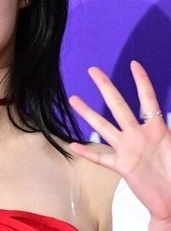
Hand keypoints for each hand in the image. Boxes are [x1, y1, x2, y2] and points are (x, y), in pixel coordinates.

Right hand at [69, 61, 170, 221]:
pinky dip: (87, 152)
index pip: (148, 98)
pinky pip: (101, 158)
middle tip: (93, 70)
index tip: (134, 64)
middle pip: (119, 105)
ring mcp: (128, 150)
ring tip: (74, 99)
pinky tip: (73, 145)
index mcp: (158, 129)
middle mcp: (139, 135)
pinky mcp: (122, 166)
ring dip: (88, 113)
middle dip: (106, 87)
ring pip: (104, 127)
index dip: (141, 81)